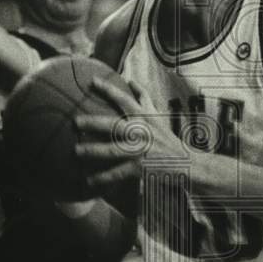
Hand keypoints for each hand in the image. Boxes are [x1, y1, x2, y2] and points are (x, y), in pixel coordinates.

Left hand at [75, 77, 185, 195]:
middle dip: (93, 123)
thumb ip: (144, 98)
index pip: (125, 99)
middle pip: (113, 125)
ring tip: (76, 150)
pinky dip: (103, 177)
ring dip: (93, 150)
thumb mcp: (157, 115)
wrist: (186, 163)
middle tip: (75, 121)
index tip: (91, 81)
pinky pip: (117, 173)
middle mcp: (141, 132)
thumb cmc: (167, 137)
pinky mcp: (140, 168)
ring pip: (112, 150)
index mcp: (144, 117)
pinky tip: (89, 180)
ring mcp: (140, 150)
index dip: (108, 89)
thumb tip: (131, 81)